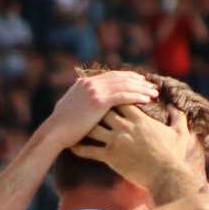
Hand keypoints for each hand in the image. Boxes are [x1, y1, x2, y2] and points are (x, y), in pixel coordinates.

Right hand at [39, 71, 156, 150]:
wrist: (54, 132)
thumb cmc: (62, 126)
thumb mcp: (70, 107)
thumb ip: (80, 100)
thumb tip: (84, 102)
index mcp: (85, 83)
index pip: (111, 76)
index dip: (127, 78)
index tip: (140, 82)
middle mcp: (90, 84)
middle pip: (120, 78)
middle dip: (138, 82)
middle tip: (151, 86)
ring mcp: (94, 91)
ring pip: (124, 86)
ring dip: (141, 89)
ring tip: (154, 93)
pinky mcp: (98, 102)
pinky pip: (122, 96)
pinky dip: (136, 96)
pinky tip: (147, 100)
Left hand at [73, 105, 195, 192]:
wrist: (167, 176)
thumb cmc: (174, 155)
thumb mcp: (180, 132)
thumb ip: (177, 116)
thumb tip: (173, 107)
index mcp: (139, 119)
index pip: (120, 99)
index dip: (113, 97)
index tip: (106, 97)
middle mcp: (124, 127)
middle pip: (103, 110)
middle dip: (95, 108)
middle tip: (86, 107)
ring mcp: (116, 141)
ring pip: (92, 128)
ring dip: (84, 126)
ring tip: (75, 125)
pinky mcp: (110, 157)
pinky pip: (89, 151)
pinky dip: (79, 148)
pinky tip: (72, 146)